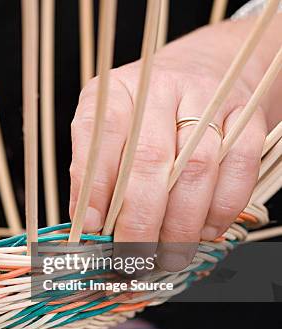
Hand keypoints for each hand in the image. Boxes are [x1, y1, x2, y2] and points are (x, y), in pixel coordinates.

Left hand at [70, 17, 280, 269]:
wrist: (206, 67)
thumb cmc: (145, 111)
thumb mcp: (108, 127)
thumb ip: (94, 169)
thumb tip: (87, 225)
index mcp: (116, 91)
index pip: (100, 136)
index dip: (94, 186)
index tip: (92, 228)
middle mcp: (159, 89)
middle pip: (149, 159)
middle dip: (141, 220)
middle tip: (134, 258)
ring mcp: (207, 99)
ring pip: (196, 168)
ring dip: (181, 223)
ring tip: (168, 256)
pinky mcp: (244, 116)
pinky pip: (238, 169)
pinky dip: (221, 209)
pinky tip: (204, 232)